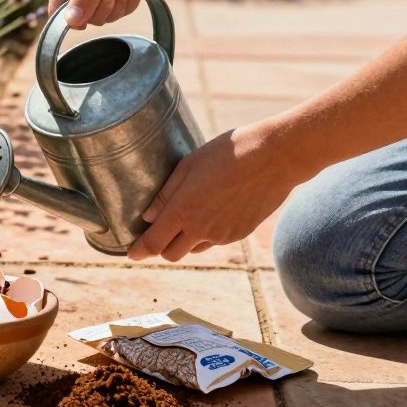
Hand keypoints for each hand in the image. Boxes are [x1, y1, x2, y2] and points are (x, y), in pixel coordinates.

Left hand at [126, 123, 311, 261]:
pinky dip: (207, 233)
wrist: (275, 158)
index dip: (139, 251)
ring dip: (185, 240)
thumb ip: (166, 193)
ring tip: (190, 213)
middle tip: (159, 229)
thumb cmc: (229, 153)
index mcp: (184, 210)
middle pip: (171, 254)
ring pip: (194, 249)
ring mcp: (223, 235)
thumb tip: (148, 216)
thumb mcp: (189, 165)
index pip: (154, 243)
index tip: (131, 254)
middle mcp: (202, 229)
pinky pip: (215, 242)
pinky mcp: (240, 234)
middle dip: (161, 246)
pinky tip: (213, 209)